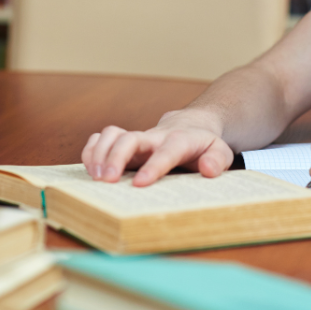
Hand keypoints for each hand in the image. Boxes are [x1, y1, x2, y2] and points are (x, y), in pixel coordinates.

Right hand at [81, 110, 234, 186]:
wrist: (191, 125)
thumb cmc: (204, 144)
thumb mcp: (220, 151)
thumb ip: (217, 160)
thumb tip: (208, 169)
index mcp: (179, 140)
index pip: (166, 151)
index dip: (153, 166)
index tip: (140, 183)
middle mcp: (154, 137)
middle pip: (130, 138)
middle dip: (115, 157)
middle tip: (106, 181)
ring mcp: (137, 138)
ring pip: (112, 134)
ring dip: (99, 153)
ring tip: (95, 178)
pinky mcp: (124, 141)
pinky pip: (102, 137)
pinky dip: (91, 150)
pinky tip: (90, 169)